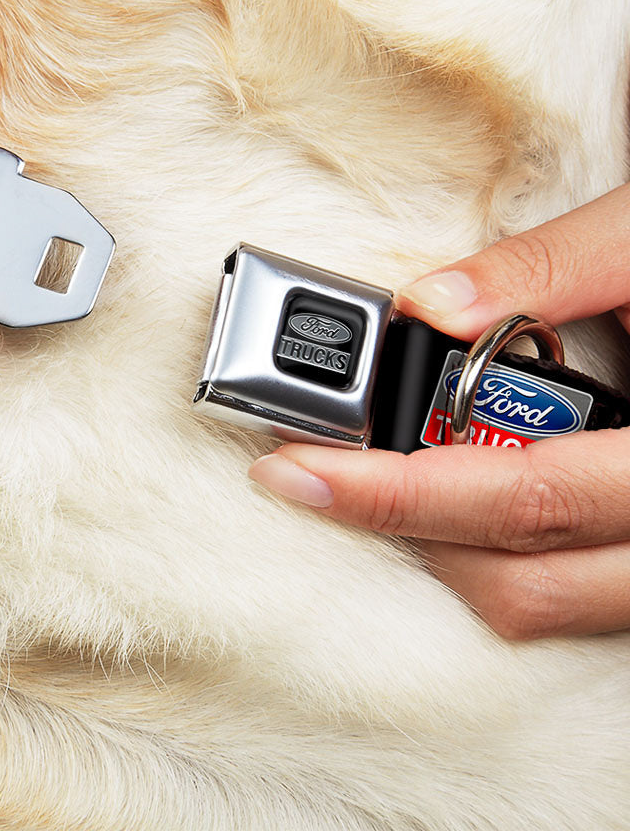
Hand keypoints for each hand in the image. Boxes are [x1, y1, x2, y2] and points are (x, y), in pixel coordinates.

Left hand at [249, 183, 629, 638]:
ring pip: (546, 603)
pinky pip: (574, 594)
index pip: (524, 498)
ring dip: (445, 550)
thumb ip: (550, 268)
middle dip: (399, 528)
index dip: (397, 494)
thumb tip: (429, 303)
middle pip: (522, 579)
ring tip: (373, 481)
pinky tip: (453, 496)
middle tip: (311, 473)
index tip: (298, 468)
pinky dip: (499, 554)